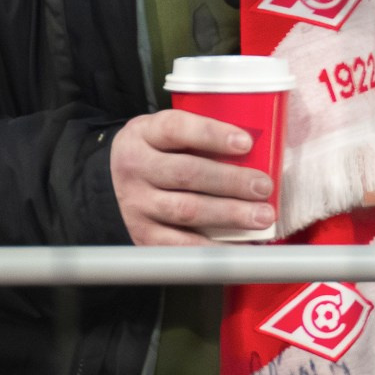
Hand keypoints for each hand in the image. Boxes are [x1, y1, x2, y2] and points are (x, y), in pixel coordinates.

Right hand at [111, 111, 273, 245]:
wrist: (111, 181)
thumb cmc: (160, 152)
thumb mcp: (171, 133)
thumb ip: (205, 137)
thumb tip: (260, 149)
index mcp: (146, 133)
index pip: (177, 129)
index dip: (212, 135)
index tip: (246, 143)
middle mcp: (136, 168)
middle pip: (186, 173)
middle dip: (231, 181)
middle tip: (264, 187)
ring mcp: (137, 204)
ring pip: (185, 210)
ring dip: (229, 214)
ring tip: (260, 216)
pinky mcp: (142, 234)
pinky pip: (179, 244)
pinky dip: (212, 246)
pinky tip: (238, 244)